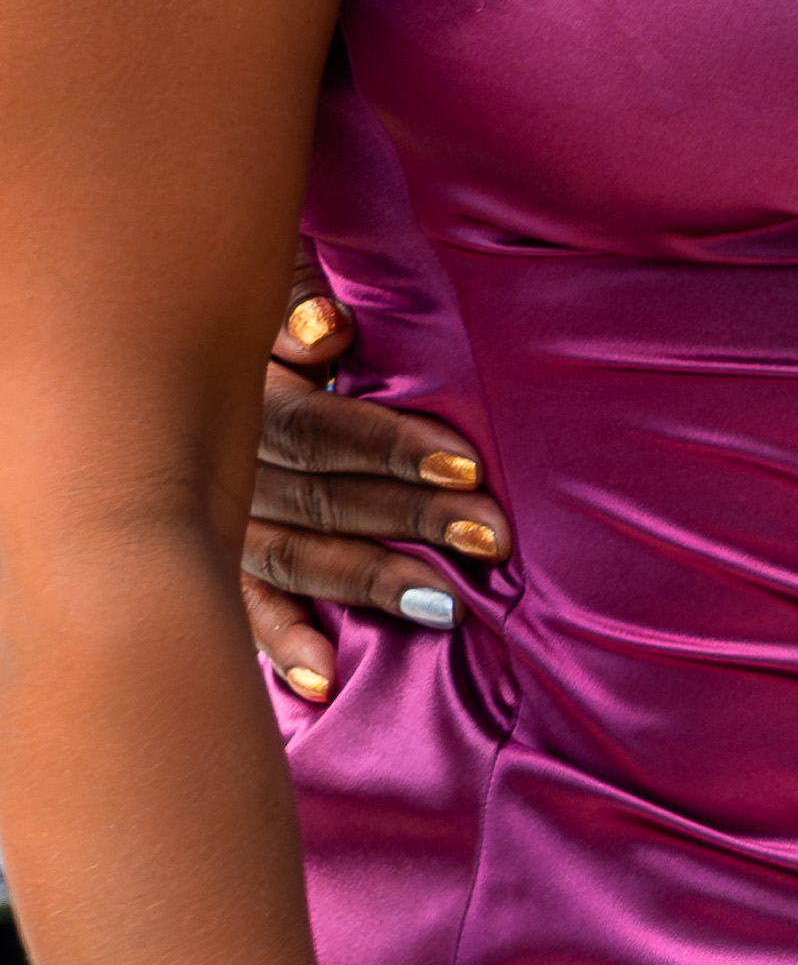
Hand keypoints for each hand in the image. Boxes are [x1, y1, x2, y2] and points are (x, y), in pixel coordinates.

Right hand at [248, 290, 498, 702]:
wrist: (138, 336)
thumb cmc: (231, 301)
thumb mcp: (255, 280)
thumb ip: (292, 299)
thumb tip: (328, 332)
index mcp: (238, 391)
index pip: (317, 428)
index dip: (390, 445)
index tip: (468, 464)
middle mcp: (219, 461)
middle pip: (319, 497)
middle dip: (410, 518)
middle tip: (492, 536)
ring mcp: (211, 515)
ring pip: (292, 555)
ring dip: (368, 580)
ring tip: (446, 606)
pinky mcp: (211, 554)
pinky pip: (243, 604)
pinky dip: (282, 643)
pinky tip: (325, 684)